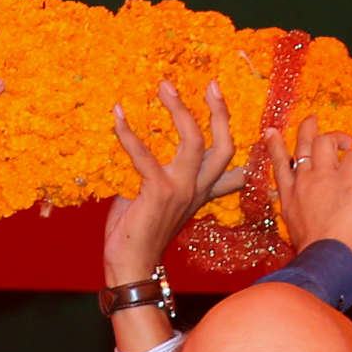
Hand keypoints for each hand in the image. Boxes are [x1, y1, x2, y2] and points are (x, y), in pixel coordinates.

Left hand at [101, 79, 239, 282]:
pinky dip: (128, 134)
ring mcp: (181, 190)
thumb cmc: (136, 234)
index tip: (223, 101)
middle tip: (211, 85)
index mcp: (198, 192)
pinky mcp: (158, 192)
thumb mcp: (152, 200)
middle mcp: (196, 189)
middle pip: (223, 146)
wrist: (131, 266)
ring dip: (180, 110)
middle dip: (220, 113)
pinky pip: (145, 155)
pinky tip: (117, 116)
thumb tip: (140, 150)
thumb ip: (153, 175)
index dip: (233, 134)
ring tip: (165, 87)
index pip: (230, 165)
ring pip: (194, 140)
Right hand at [277, 113, 351, 266]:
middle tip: (313, 119)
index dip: (274, 146)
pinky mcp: (347, 178)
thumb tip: (314, 219)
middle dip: (308, 128)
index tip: (271, 132)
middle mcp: (303, 182)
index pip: (279, 165)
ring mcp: (324, 176)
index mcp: (289, 198)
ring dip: (338, 137)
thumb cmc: (314, 254)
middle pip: (303, 144)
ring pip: (325, 140)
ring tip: (348, 144)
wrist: (323, 256)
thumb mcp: (297, 232)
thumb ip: (302, 217)